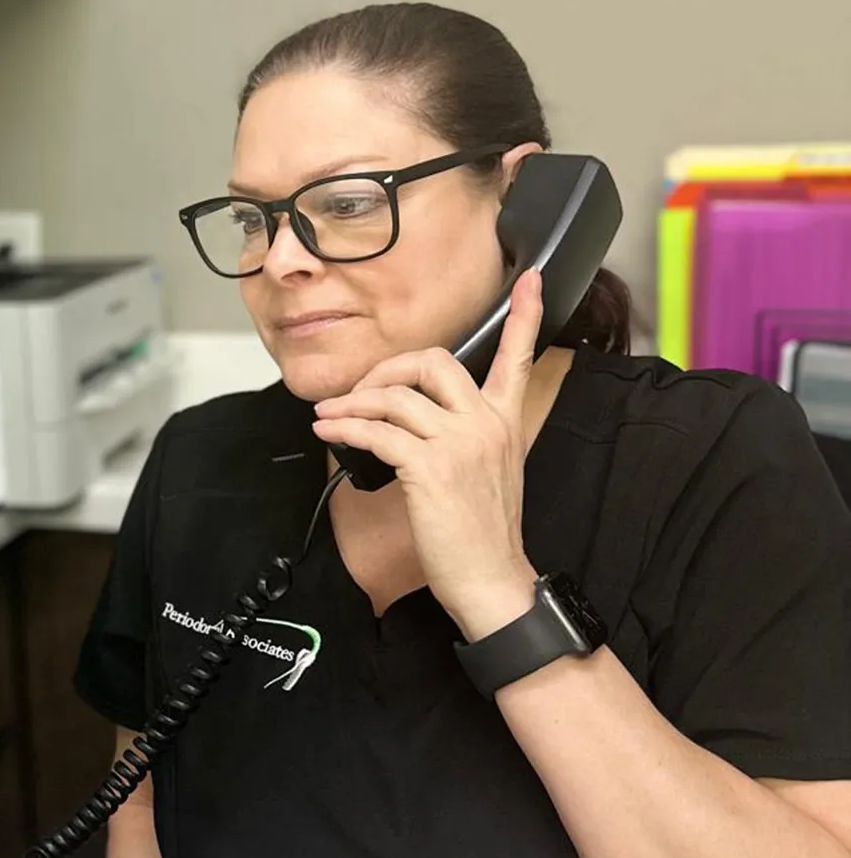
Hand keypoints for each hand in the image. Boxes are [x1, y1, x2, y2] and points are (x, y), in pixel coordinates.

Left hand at [311, 269, 544, 640]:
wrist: (490, 578)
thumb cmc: (481, 532)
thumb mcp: (487, 471)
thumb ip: (462, 434)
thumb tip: (409, 417)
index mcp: (505, 421)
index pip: (519, 357)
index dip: (525, 315)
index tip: (529, 278)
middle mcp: (485, 423)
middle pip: (433, 361)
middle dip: (387, 367)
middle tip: (360, 390)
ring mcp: (459, 442)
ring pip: (395, 396)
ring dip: (352, 403)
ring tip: (328, 417)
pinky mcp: (430, 467)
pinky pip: (377, 431)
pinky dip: (345, 428)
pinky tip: (330, 432)